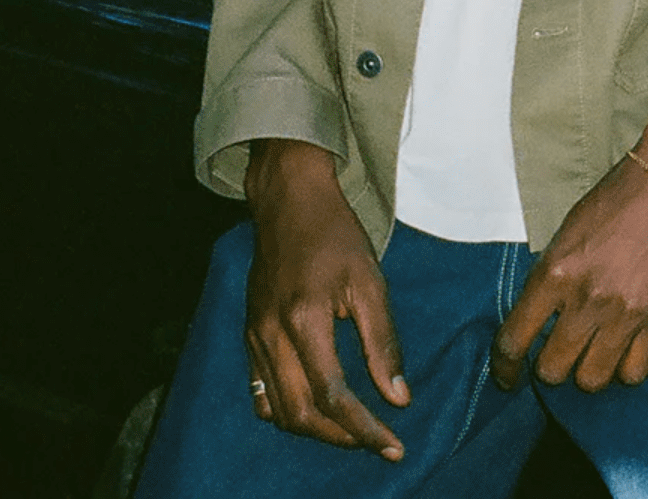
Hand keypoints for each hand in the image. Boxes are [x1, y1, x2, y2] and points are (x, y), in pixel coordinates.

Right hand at [243, 138, 409, 457]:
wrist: (289, 200)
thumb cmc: (334, 234)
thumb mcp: (369, 281)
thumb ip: (382, 342)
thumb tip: (399, 397)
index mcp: (303, 320)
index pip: (333, 396)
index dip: (364, 428)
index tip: (393, 447)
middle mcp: (271, 335)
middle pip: (301, 414)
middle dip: (341, 437)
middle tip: (376, 441)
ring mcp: (254, 337)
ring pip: (278, 410)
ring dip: (315, 430)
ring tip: (351, 429)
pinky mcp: (248, 335)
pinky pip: (261, 393)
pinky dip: (288, 412)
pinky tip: (315, 409)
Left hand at [489, 82, 647, 393]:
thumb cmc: (622, 195)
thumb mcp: (571, 228)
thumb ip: (555, 274)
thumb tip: (541, 317)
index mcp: (557, 271)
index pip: (515, 340)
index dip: (505, 368)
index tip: (507, 378)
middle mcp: (587, 299)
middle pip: (553, 371)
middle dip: (552, 366)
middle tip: (562, 351)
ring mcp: (627, 314)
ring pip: (592, 380)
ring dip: (589, 369)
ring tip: (596, 351)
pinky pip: (634, 373)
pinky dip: (626, 367)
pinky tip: (627, 348)